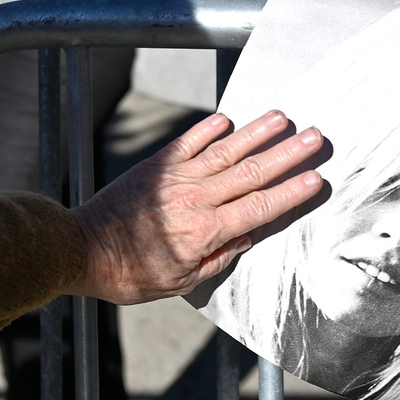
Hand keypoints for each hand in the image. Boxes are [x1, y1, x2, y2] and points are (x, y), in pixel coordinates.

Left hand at [68, 110, 323, 303]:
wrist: (83, 249)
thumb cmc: (130, 274)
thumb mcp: (180, 282)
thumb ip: (218, 258)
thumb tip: (247, 236)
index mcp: (206, 232)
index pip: (260, 207)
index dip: (291, 192)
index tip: (316, 179)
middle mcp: (196, 199)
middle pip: (252, 172)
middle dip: (288, 154)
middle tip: (316, 138)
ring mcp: (177, 178)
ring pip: (226, 151)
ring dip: (257, 133)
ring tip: (283, 118)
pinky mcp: (157, 165)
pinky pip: (189, 142)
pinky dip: (209, 128)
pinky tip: (228, 118)